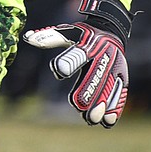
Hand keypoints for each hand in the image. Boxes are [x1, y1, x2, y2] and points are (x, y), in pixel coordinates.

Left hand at [22, 0, 132, 127]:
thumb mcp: (67, 32)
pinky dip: (115, 108)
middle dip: (87, 91)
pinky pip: (120, 93)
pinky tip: (107, 122)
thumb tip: (27, 38)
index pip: (77, 54)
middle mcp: (103, 56)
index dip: (68, 62)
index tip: (60, 72)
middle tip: (78, 106)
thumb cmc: (82, 35)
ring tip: (92, 119)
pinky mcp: (123, 76)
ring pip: (109, 87)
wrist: (111, 30)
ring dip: (101, 105)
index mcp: (87, 44)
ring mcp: (115, 67)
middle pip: (95, 76)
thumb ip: (48, 38)